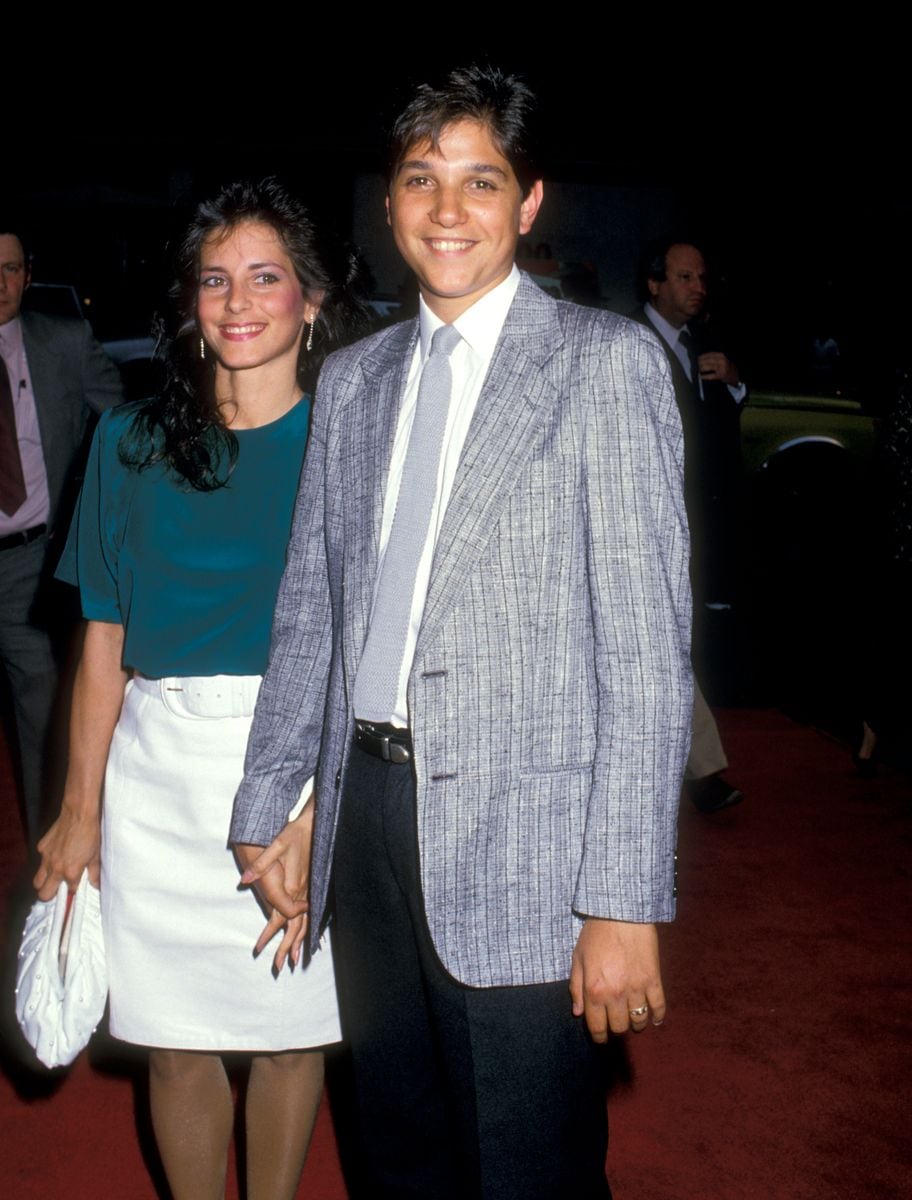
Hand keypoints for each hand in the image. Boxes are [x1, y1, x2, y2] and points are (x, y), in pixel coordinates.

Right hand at [34, 807, 100, 900]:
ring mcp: (46, 858)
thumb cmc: (90, 833)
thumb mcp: (96, 856)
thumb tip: (96, 885)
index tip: (75, 887)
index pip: (68, 892)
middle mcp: (56, 868)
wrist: (79, 814)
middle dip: (50, 894)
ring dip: (44, 882)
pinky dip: (46, 862)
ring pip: (37, 881)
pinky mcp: (42, 847)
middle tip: (58, 889)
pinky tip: (56, 855)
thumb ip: (95, 873)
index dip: (72, 891)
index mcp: (71, 872)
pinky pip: (40, 861)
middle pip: (43, 893)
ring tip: (54, 877)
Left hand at [235, 803, 313, 971]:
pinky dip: (308, 929)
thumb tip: (245, 880)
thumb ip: (261, 864)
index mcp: (293, 886)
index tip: (259, 949)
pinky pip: (312, 914)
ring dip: (298, 942)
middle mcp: (304, 892)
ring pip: (306, 922)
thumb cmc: (295, 833)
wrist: (316, 824)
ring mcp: (311, 890)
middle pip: (296, 926)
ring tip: (293, 961)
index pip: (282, 918)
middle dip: (287, 948)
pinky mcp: (313, 886)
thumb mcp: (277, 845)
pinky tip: (309, 938)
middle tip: (278, 967)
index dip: (269, 934)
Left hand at [569, 918, 665, 1041]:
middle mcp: (615, 994)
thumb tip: (578, 1012)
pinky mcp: (653, 980)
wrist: (621, 913)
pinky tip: (655, 1020)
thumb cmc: (596, 933)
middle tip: (616, 1023)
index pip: (597, 1026)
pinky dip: (658, 1016)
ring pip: (638, 1020)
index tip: (601, 1038)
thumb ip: (576, 987)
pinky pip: (659, 1006)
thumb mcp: (578, 958)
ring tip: (634, 1020)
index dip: (599, 1036)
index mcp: (594, 990)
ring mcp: (636, 988)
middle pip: (619, 1026)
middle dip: (616, 1028)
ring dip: (636, 1024)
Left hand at [697, 351, 739, 386]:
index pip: (709, 355)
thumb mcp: (721, 360)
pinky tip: (701, 376)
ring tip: (698, 370)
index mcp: (721, 356)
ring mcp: (722, 368)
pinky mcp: (721, 375)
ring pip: (709, 367)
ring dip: (702, 368)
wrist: (735, 375)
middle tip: (696, 365)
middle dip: (700, 363)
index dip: (702, 357)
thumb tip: (700, 358)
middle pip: (708, 360)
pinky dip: (705, 376)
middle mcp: (722, 360)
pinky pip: (711, 375)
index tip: (697, 359)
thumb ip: (713, 358)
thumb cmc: (726, 367)